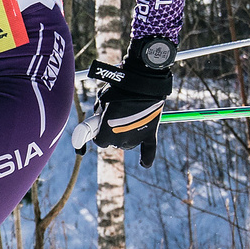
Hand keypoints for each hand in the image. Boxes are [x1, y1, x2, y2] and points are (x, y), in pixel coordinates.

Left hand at [91, 37, 173, 167]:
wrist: (142, 84)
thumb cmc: (118, 90)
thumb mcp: (101, 99)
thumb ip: (99, 112)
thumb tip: (99, 118)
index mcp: (105, 134)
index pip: (99, 141)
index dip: (99, 132)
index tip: (101, 124)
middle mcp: (120, 141)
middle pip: (113, 143)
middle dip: (113, 132)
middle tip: (117, 117)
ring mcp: (136, 139)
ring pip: (128, 144)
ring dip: (126, 136)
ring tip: (129, 119)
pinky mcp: (150, 135)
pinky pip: (149, 152)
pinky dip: (147, 159)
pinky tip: (145, 164)